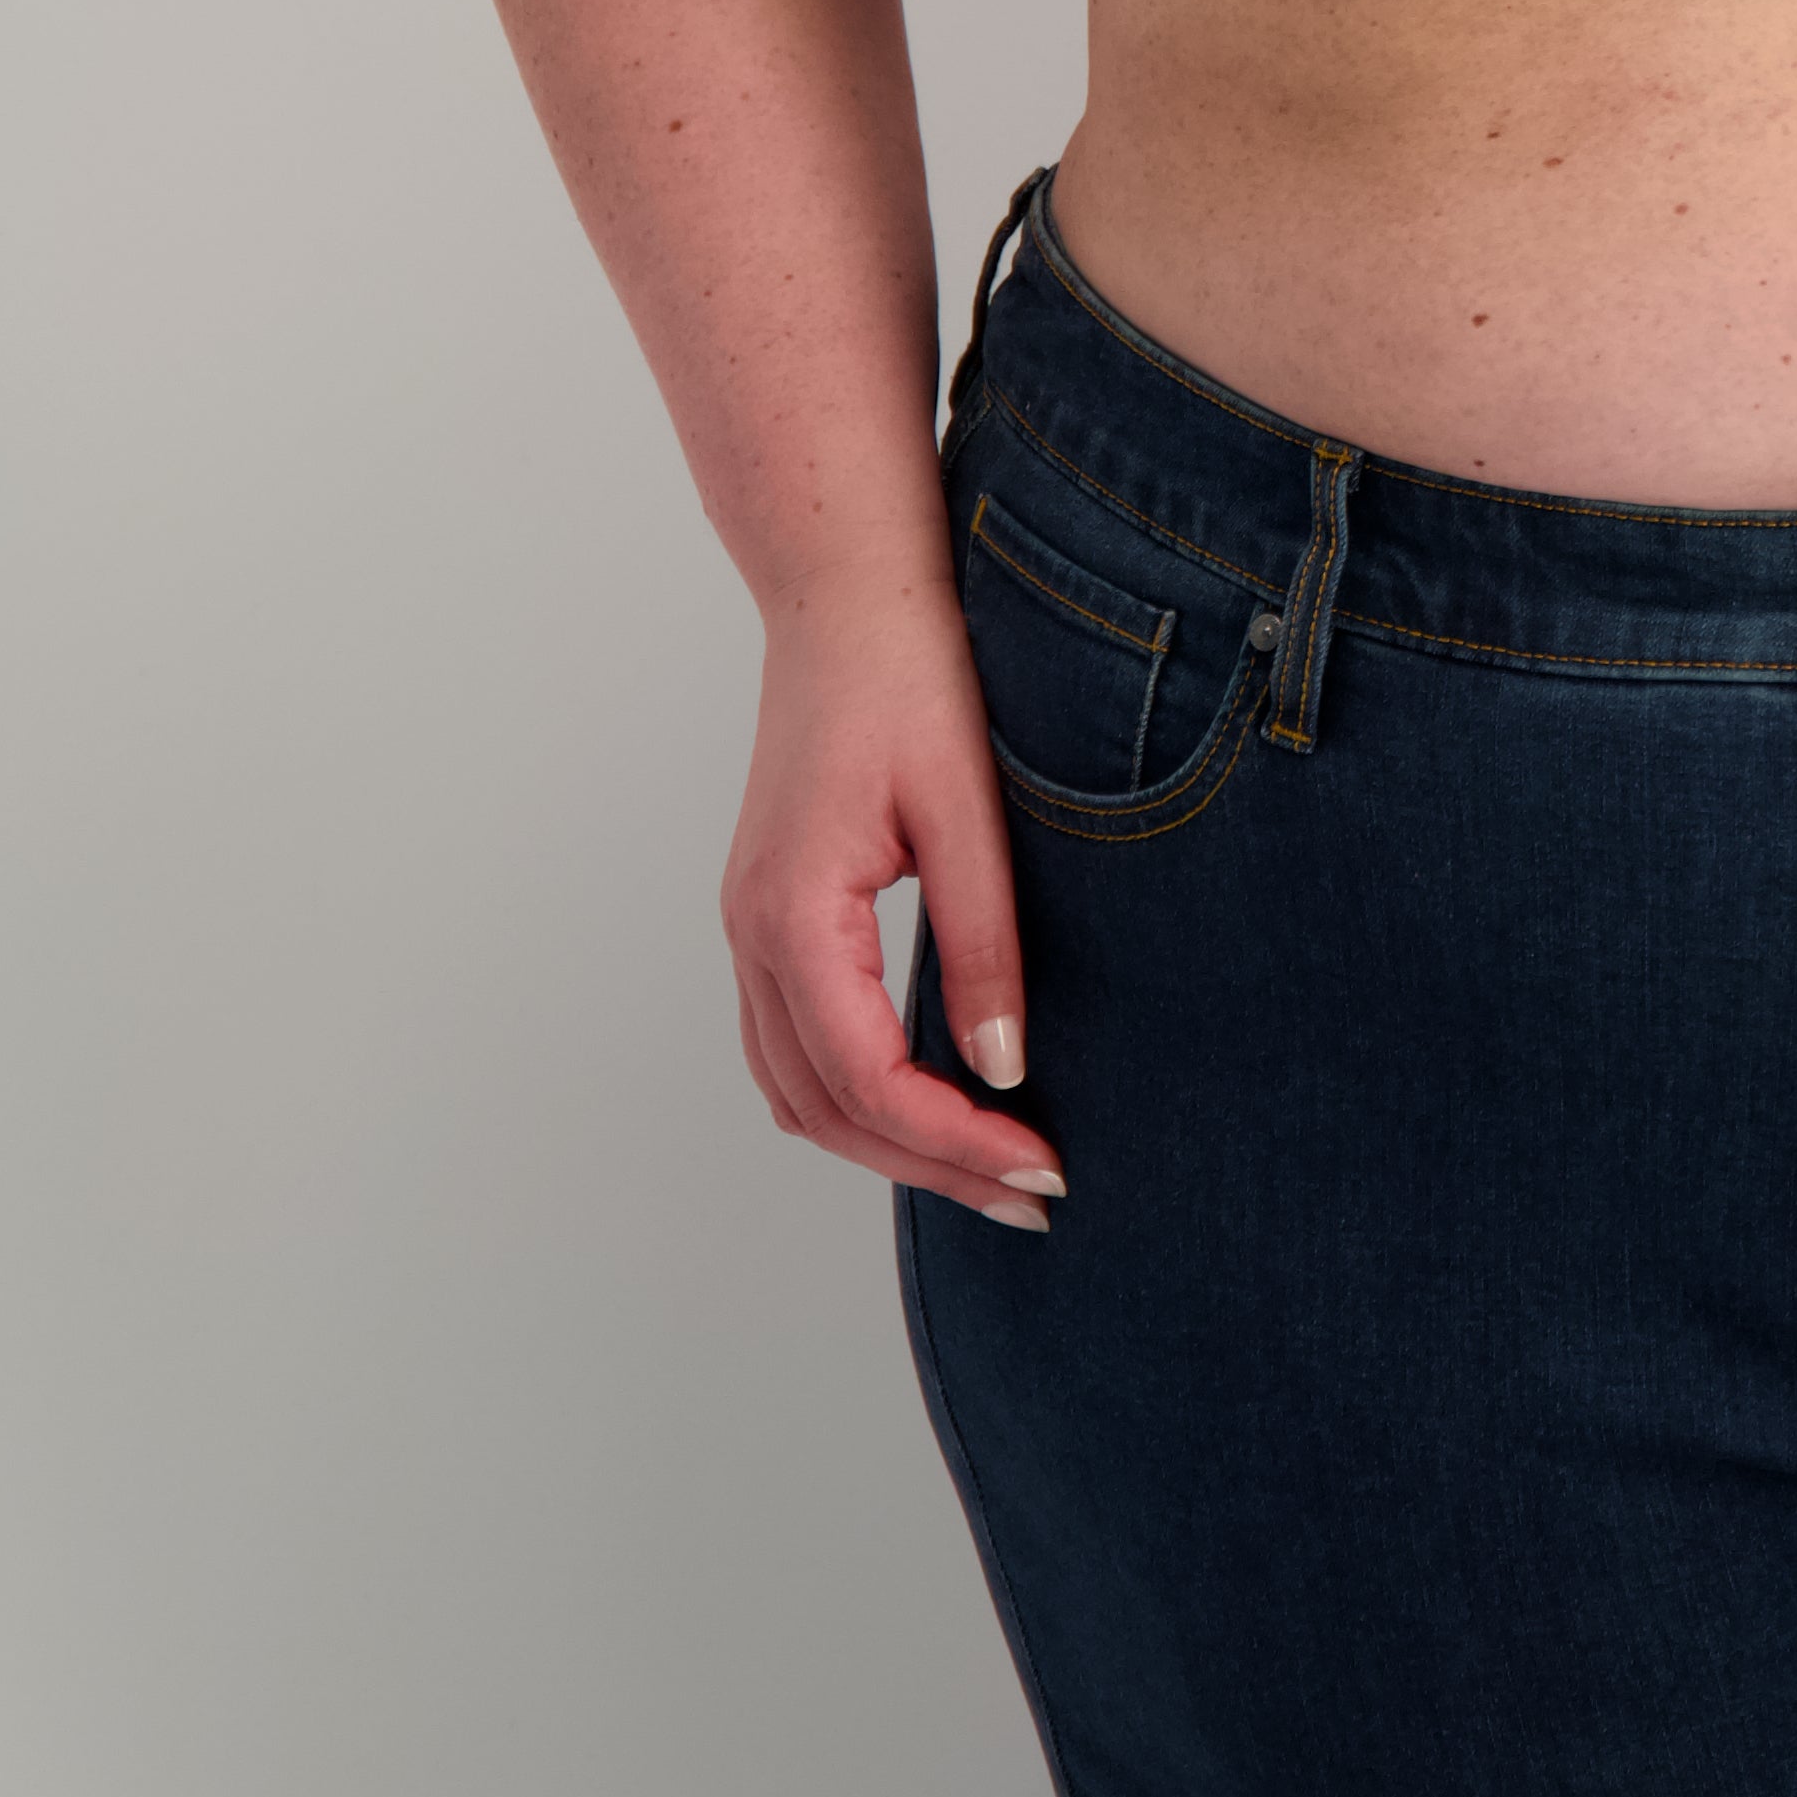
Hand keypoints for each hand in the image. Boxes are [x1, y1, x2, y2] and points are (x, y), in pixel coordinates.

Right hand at [717, 580, 1062, 1227]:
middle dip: (930, 1167)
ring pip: (797, 1089)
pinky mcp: (772, 915)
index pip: (869, 1080)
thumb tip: (1003, 1072)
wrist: (847, 597)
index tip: (1044, 1169)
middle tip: (1035, 1199)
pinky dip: (856, 1096)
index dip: (958, 1142)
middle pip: (824, 1109)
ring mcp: (751, 928)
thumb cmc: (911, 680)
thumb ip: (983, 946)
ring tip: (990, 1171)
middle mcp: (754, 935)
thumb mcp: (968, 814)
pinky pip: (794, 1044)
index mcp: (795, 914)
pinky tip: (933, 1102)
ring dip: (888, 1145)